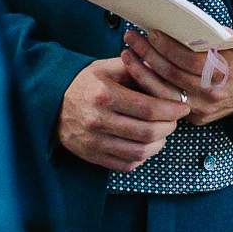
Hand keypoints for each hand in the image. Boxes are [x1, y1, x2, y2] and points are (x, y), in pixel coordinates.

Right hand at [57, 57, 190, 170]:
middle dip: (168, 127)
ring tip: (163, 134)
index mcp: (104, 95)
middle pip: (147, 132)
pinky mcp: (92, 156)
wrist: (50, 104)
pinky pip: (125, 164)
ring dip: (158, 144)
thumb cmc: (82, 83)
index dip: (170, 110)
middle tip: (174, 121)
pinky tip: (146, 146)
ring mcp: (95, 141)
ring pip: (139, 152)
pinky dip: (141, 158)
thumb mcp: (104, 67)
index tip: (182, 108)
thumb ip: (132, 67)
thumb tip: (160, 67)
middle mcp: (99, 120)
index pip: (148, 108)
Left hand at [121, 29, 232, 125]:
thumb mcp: (232, 43)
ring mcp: (201, 108)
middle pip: (171, 74)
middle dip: (147, 54)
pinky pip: (168, 104)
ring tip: (128, 56)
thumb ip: (208, 35)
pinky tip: (139, 74)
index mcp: (222, 71)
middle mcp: (210, 93)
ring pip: (163, 93)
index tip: (151, 33)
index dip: (167, 46)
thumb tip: (179, 23)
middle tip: (131, 38)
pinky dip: (151, 89)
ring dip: (142, 73)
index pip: (187, 59)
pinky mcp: (195, 118)